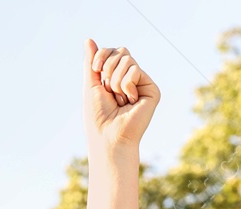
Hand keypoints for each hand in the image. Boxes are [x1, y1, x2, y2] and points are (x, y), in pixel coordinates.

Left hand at [84, 39, 158, 153]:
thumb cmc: (98, 116)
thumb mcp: (90, 84)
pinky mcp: (152, 90)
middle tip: (108, 90)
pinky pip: (135, 70)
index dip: (101, 55)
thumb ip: (91, 62)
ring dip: (115, 80)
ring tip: (118, 99)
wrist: (108, 136)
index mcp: (116, 77)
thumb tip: (88, 39)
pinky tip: (129, 101)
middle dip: (107, 69)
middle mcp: (131, 79)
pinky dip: (125, 85)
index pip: (112, 51)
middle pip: (121, 52)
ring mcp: (142, 84)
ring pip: (127, 60)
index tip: (95, 70)